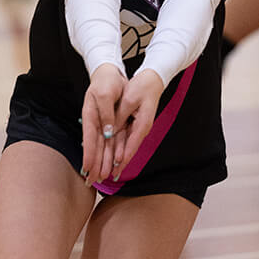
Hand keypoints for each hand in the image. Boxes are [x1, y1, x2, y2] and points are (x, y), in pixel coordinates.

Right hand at [80, 62, 128, 185]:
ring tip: (99, 178)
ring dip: (100, 162)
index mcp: (90, 115)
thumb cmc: (107, 81)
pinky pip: (108, 141)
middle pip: (94, 147)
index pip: (90, 138)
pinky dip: (108, 153)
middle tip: (91, 182)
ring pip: (101, 146)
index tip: (87, 169)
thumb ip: (106, 114)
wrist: (110, 73)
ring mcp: (100, 124)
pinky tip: (107, 163)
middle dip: (92, 164)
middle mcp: (94, 122)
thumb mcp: (106, 94)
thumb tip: (108, 133)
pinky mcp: (108, 123)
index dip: (89, 154)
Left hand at [80, 65, 162, 185]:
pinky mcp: (133, 125)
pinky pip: (123, 140)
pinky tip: (109, 158)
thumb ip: (119, 116)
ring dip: (115, 160)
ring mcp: (137, 128)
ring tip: (105, 173)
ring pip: (124, 147)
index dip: (122, 158)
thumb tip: (109, 132)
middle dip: (116, 165)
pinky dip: (116, 149)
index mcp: (142, 124)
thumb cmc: (143, 87)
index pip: (131, 145)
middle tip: (105, 178)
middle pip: (127, 151)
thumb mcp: (129, 99)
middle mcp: (140, 130)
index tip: (114, 170)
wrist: (153, 80)